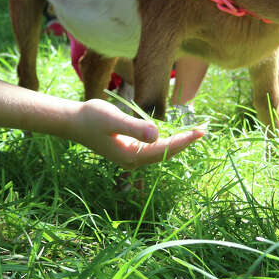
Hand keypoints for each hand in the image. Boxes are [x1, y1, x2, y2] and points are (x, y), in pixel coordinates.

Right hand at [72, 99, 206, 168]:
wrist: (73, 122)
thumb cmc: (91, 117)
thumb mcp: (113, 119)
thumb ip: (134, 127)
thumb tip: (156, 134)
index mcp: (131, 156)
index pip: (164, 149)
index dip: (184, 140)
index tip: (200, 132)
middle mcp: (134, 161)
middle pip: (166, 153)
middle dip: (186, 142)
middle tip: (205, 130)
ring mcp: (132, 157)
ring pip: (162, 151)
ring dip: (179, 142)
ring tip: (197, 132)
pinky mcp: (130, 150)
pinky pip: (155, 148)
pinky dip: (168, 141)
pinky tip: (177, 134)